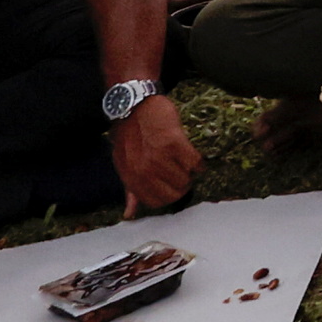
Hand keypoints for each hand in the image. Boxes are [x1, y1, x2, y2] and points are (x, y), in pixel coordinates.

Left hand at [113, 97, 201, 215]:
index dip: (169, 197)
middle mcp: (145, 170)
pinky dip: (198, 162)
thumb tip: (130, 214)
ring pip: (185, 178)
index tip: (173, 188)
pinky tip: (194, 158)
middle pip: (175, 192)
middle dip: (182, 187)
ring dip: (190, 174)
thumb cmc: (128, 137)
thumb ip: (130, 190)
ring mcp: (160, 157)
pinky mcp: (174, 143)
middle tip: (183, 176)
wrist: (133, 107)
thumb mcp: (124, 165)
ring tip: (187, 165)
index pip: (156, 202)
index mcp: (132, 178)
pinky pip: (194, 162)